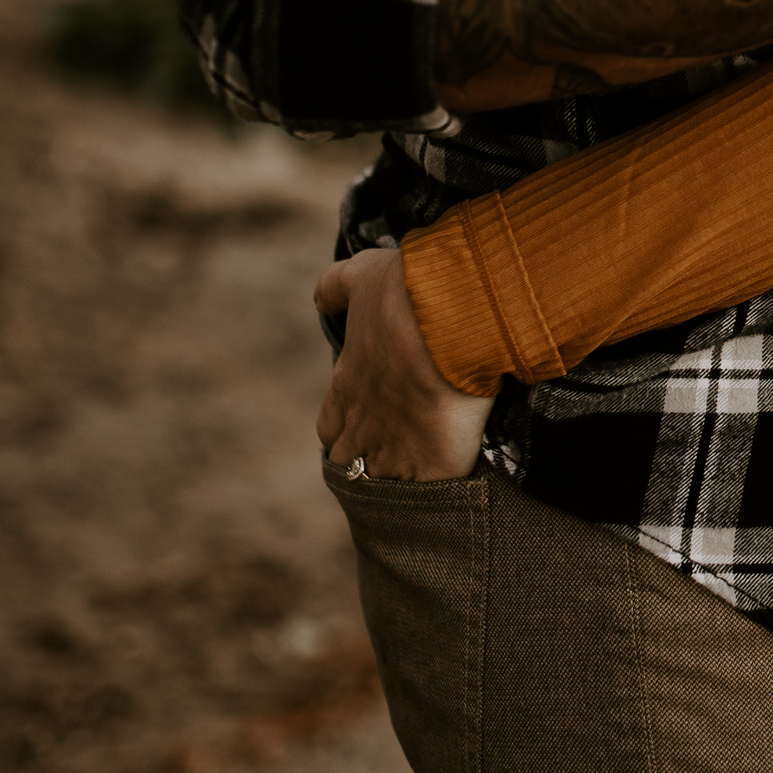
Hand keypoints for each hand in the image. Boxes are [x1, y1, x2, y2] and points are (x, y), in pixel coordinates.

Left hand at [312, 248, 494, 480]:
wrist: (450, 317)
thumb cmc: (406, 295)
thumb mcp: (362, 276)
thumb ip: (334, 287)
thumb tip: (321, 300)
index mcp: (345, 388)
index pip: (331, 426)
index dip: (346, 426)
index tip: (368, 417)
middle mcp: (362, 426)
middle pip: (349, 462)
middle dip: (366, 458)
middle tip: (400, 446)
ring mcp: (395, 451)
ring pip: (385, 484)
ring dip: (400, 479)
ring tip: (427, 470)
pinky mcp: (433, 468)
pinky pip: (428, 496)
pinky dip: (437, 494)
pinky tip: (452, 482)